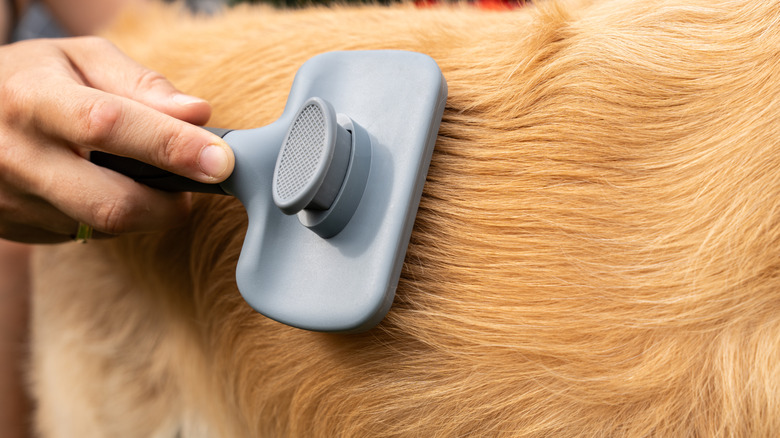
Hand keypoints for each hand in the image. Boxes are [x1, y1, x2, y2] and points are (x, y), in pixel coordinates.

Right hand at [0, 36, 234, 242]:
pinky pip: (86, 235)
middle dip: (170, 204)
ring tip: (142, 174)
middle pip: (112, 203)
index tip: (220, 160)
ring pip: (105, 227)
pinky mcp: (18, 231)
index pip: (109, 125)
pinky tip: (103, 186)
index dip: (171, 146)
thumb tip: (199, 114)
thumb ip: (142, 84)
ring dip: (145, 209)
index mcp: (34, 99)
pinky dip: (113, 217)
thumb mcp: (80, 59)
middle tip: (194, 182)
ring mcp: (13, 202)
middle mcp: (17, 156)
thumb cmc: (35, 79)